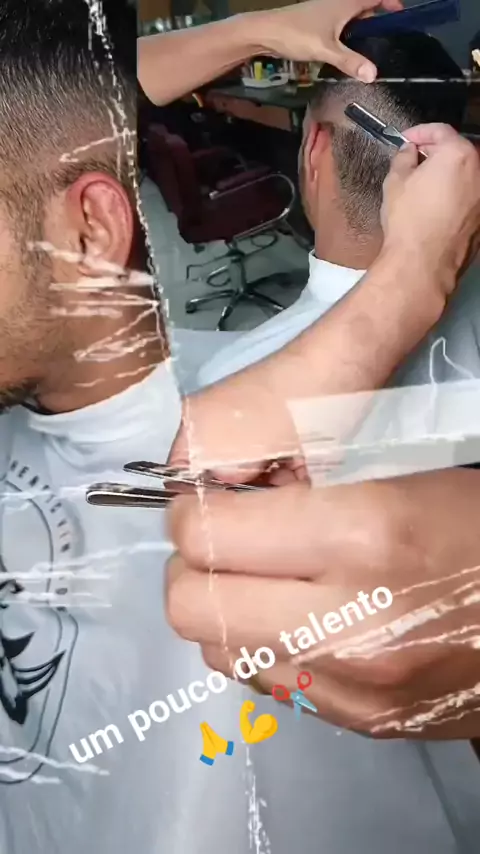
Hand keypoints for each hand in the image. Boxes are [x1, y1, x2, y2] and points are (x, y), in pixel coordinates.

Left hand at [166, 472, 479, 737]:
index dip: (195, 508)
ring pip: (216, 648)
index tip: (209, 498)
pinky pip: (264, 681)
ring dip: (223, 605)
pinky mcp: (360, 721)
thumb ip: (307, 489)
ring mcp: (352, 687)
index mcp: (365, 537)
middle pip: (192, 603)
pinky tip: (301, 615)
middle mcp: (348, 623)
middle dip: (196, 562)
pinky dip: (261, 645)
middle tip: (229, 536)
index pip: (209, 533)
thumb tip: (226, 501)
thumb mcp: (404, 474)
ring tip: (265, 575)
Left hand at [253, 0, 402, 81]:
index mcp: (346, 2)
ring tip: (371, 47)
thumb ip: (349, 61)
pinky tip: (347, 49)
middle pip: (365, 5)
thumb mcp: (326, 50)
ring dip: (361, 27)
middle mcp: (338, 1)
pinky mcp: (317, 20)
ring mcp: (327, 10)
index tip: (401, 15)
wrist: (265, 31)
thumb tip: (373, 75)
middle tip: (387, 39)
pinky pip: (340, 23)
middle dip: (377, 18)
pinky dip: (348, 32)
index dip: (390, 2)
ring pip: (352, 15)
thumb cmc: (296, 34)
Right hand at [381, 125, 479, 296]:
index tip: (406, 139)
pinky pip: (468, 196)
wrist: (424, 263)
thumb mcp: (395, 182)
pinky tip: (435, 205)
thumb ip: (403, 158)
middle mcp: (479, 171)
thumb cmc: (409, 222)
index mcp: (459, 154)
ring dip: (446, 174)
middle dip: (435, 152)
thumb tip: (409, 152)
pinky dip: (454, 194)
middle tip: (413, 161)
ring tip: (423, 185)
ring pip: (465, 174)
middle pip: (457, 150)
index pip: (440, 130)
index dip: (419, 132)